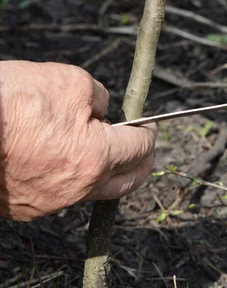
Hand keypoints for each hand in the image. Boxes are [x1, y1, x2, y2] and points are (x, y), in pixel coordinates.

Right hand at [0, 60, 156, 220]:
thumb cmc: (11, 102)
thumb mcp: (69, 81)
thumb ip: (98, 97)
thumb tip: (102, 110)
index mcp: (94, 157)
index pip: (138, 148)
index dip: (149, 132)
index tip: (151, 125)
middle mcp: (76, 188)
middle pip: (125, 181)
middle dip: (141, 160)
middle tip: (144, 145)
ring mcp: (49, 202)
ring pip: (95, 189)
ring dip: (108, 170)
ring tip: (108, 150)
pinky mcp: (26, 206)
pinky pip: (64, 193)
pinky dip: (76, 176)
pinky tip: (69, 158)